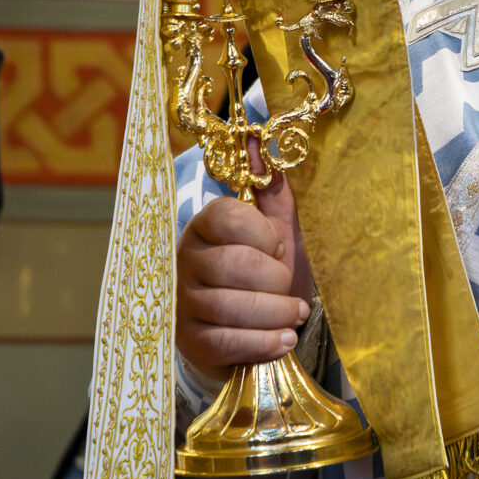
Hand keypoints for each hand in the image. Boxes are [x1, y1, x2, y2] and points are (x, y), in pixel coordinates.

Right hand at [178, 173, 314, 379]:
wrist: (247, 328)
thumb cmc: (263, 274)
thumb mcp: (274, 230)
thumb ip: (270, 189)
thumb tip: (256, 136)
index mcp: (204, 226)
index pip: (227, 217)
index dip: (263, 235)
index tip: (280, 248)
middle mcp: (184, 261)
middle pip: (233, 265)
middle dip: (275, 279)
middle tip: (289, 286)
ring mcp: (182, 302)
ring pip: (231, 306)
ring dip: (276, 313)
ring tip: (296, 314)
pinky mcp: (189, 342)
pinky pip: (226, 342)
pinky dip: (263, 342)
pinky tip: (284, 339)